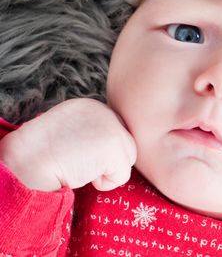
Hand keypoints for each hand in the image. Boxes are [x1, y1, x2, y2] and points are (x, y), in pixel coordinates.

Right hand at [0, 98, 135, 191]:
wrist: (24, 163)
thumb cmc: (40, 156)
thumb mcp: (69, 133)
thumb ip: (90, 133)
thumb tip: (107, 150)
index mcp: (91, 106)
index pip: (114, 133)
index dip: (97, 151)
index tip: (76, 155)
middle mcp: (104, 110)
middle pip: (126, 145)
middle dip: (105, 160)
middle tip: (75, 161)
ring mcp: (111, 126)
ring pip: (126, 160)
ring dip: (104, 171)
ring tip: (77, 165)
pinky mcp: (113, 145)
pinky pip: (121, 176)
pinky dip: (103, 184)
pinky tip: (80, 173)